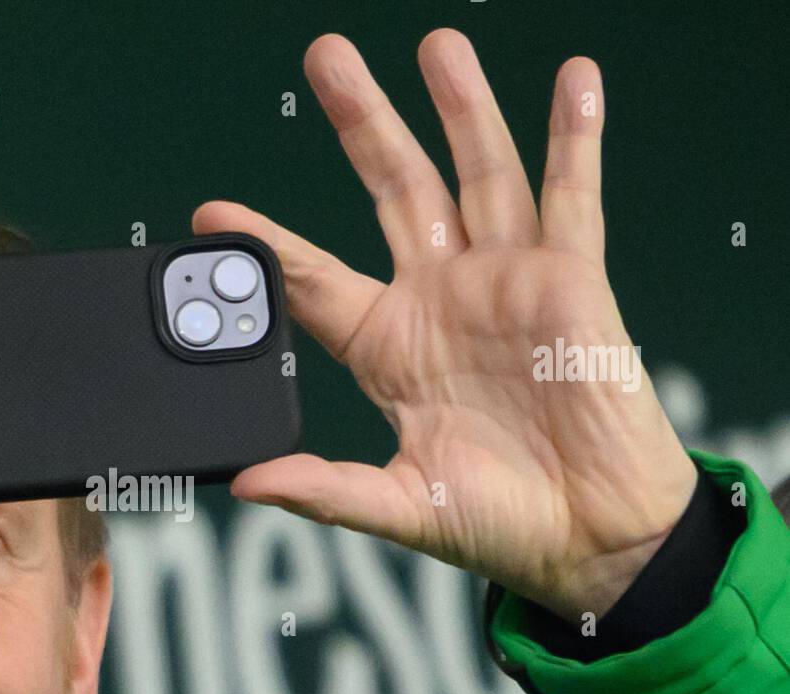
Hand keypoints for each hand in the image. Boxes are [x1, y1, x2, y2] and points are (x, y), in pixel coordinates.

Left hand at [194, 30, 696, 621]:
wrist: (591, 536)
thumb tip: (248, 483)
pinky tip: (572, 81)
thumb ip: (325, 489)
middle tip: (327, 58)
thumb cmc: (498, 524)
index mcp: (388, 348)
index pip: (314, 282)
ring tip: (436, 45)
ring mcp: (504, 283)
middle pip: (394, 192)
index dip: (267, 245)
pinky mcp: (571, 282)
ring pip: (478, 175)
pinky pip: (573, 198)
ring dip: (460, 109)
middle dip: (364, 125)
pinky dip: (575, 140)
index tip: (212, 214)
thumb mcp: (399, 506)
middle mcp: (440, 300)